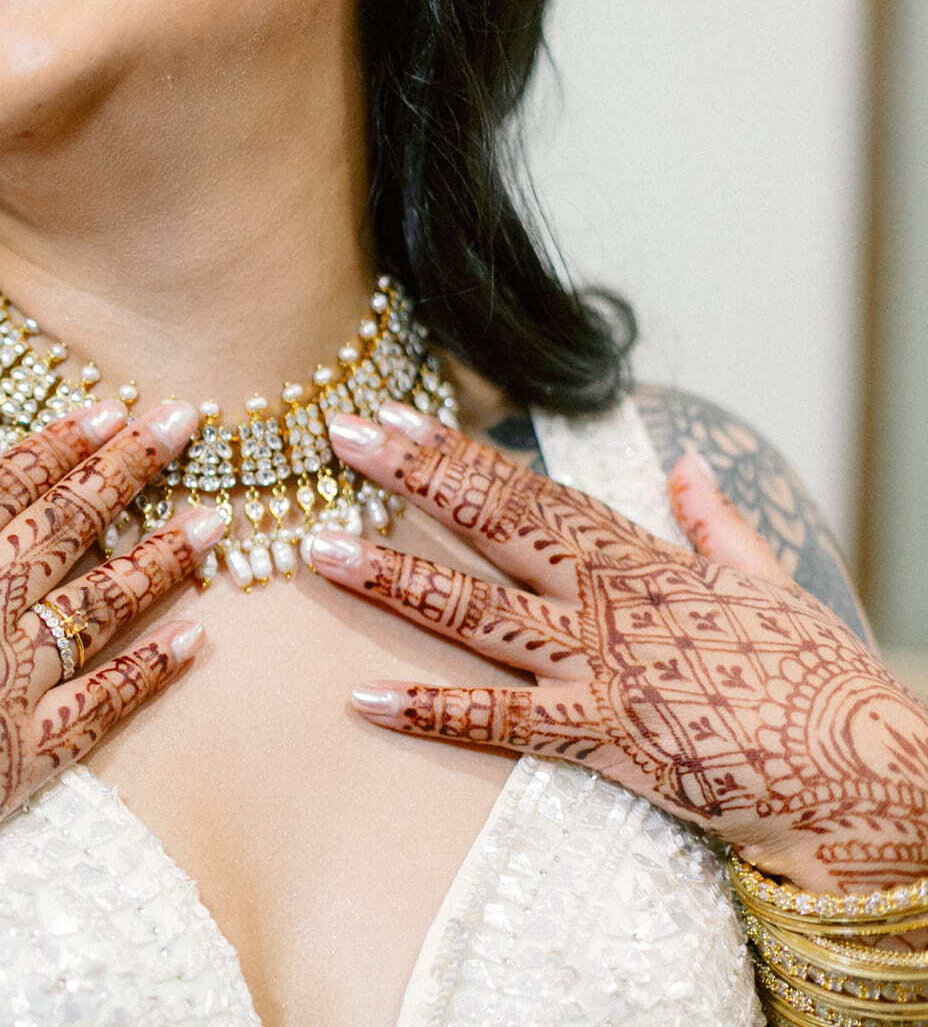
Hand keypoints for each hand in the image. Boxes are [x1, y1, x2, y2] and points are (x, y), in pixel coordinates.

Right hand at [0, 398, 222, 946]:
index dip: (52, 447)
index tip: (103, 408)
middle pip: (62, 527)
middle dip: (126, 469)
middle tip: (184, 422)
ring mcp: (3, 685)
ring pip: (98, 606)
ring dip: (159, 559)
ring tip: (215, 519)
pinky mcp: (21, 759)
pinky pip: (103, 707)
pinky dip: (151, 673)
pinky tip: (194, 640)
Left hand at [316, 400, 927, 895]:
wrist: (864, 769)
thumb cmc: (817, 680)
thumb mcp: (769, 583)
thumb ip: (716, 522)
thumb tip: (685, 465)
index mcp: (640, 561)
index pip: (530, 491)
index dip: (456, 452)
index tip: (392, 413)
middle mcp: (610, 601)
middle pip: (494, 526)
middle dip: (411, 478)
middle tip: (338, 434)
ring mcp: (603, 667)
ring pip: (479, 614)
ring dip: (395, 581)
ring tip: (319, 549)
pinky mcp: (606, 738)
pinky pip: (503, 724)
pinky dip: (432, 713)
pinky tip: (363, 699)